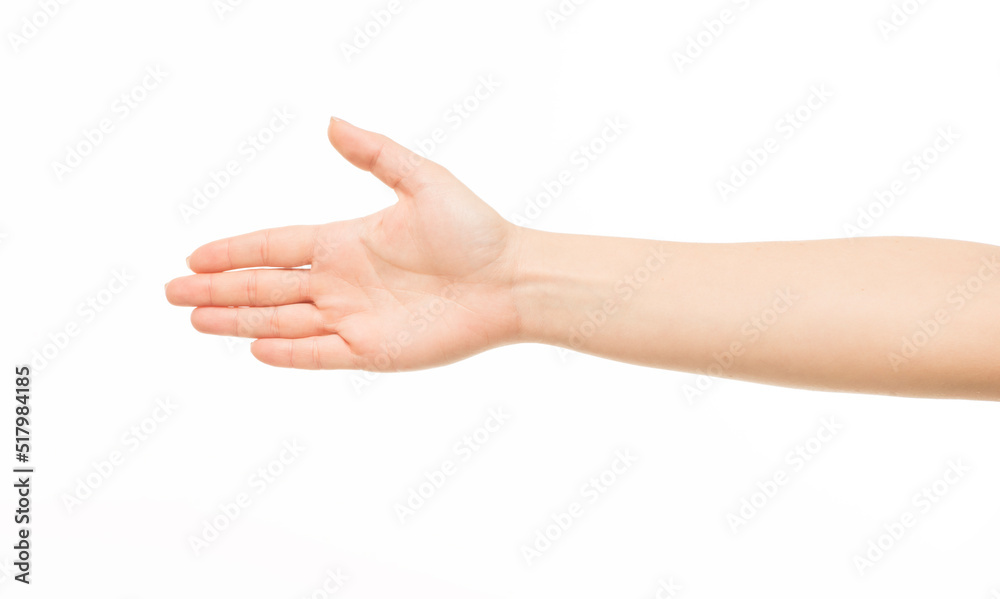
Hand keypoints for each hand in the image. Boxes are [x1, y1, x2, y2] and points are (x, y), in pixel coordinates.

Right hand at [166, 118, 523, 370]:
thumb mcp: (423, 180)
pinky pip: (321, 354)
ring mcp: (356, 319)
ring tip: (196, 321)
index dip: (235, 253)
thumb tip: (330, 122)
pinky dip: (288, 352)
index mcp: (346, 242)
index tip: (195, 256)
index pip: (276, 248)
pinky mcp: (376, 351)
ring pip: (283, 321)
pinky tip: (253, 348)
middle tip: (173, 293)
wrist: (513, 280)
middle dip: (219, 291)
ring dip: (239, 322)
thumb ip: (376, 155)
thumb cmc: (474, 230)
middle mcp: (343, 283)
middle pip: (267, 288)